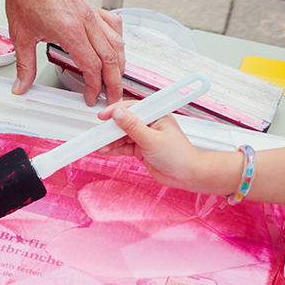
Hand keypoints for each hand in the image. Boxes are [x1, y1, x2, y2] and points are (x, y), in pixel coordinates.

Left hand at [0, 0, 124, 105]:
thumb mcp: (21, 37)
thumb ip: (24, 66)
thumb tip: (22, 85)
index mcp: (71, 31)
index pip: (93, 67)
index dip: (94, 87)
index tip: (90, 98)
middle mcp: (87, 22)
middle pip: (111, 59)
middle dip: (114, 83)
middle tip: (111, 98)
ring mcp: (92, 14)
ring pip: (117, 44)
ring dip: (119, 65)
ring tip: (114, 80)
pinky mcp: (91, 8)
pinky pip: (113, 27)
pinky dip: (117, 42)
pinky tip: (114, 50)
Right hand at [94, 104, 208, 190]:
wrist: (187, 176)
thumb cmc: (179, 156)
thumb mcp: (152, 140)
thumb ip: (133, 127)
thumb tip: (118, 113)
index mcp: (156, 115)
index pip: (132, 108)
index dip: (115, 112)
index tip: (102, 117)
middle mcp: (150, 124)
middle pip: (124, 122)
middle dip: (110, 129)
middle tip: (97, 135)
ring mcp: (145, 136)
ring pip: (122, 135)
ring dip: (110, 141)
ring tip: (99, 146)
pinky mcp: (141, 148)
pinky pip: (124, 146)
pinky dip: (114, 149)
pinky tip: (105, 150)